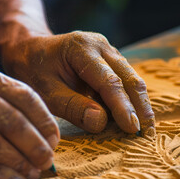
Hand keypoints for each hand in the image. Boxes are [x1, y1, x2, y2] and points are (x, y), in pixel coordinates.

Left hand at [0, 31, 154, 135]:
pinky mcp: (111, 61)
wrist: (31, 49)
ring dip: (139, 104)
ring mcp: (108, 51)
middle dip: (140, 107)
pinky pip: (125, 81)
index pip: (109, 81)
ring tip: (147, 129)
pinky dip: (131, 100)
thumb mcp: (45, 91)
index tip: (132, 128)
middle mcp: (100, 45)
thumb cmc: (34, 70)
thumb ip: (72, 106)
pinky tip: (135, 118)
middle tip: (147, 132)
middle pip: (128, 78)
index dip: (122, 106)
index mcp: (82, 48)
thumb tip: (101, 123)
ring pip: (132, 79)